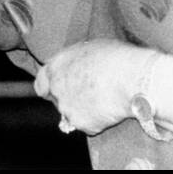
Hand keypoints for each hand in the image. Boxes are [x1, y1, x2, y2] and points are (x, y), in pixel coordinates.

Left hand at [33, 40, 153, 134]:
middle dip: (70, 98)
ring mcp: (67, 108)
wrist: (131, 79)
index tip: (56, 90)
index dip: (49, 87)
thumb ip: (75, 60)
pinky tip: (110, 111)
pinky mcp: (82, 124)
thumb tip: (78, 65)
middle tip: (89, 95)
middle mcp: (57, 88)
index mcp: (56, 66)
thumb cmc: (115, 58)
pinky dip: (98, 122)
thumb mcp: (89, 48)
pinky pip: (89, 125)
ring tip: (104, 101)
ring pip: (72, 114)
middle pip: (57, 99)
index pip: (41, 83)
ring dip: (83, 111)